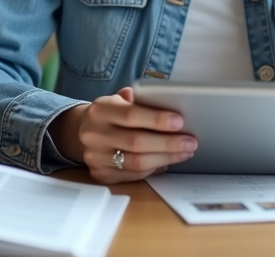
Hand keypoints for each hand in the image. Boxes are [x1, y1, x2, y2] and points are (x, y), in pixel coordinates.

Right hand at [52, 87, 197, 183]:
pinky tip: (167, 161)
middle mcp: (94, 134)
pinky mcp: (100, 174)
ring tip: (185, 152)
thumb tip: (170, 108)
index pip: (131, 115)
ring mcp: (95, 157)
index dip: (157, 119)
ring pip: (136, 162)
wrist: (83, 131)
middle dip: (168, 143)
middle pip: (136, 142)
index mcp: (99, 110)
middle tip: (190, 141)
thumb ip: (141, 100)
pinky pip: (133, 175)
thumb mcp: (119, 99)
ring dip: (165, 158)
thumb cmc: (111, 113)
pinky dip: (153, 169)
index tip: (179, 121)